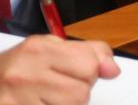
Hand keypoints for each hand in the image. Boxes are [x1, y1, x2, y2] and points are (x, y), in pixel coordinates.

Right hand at [0, 35, 117, 103]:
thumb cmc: (18, 65)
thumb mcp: (50, 47)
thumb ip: (88, 52)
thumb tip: (113, 70)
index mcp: (38, 50)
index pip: (89, 66)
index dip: (91, 70)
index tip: (79, 71)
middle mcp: (25, 74)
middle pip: (80, 94)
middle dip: (77, 91)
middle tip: (59, 86)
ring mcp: (17, 101)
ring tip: (48, 97)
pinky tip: (40, 103)